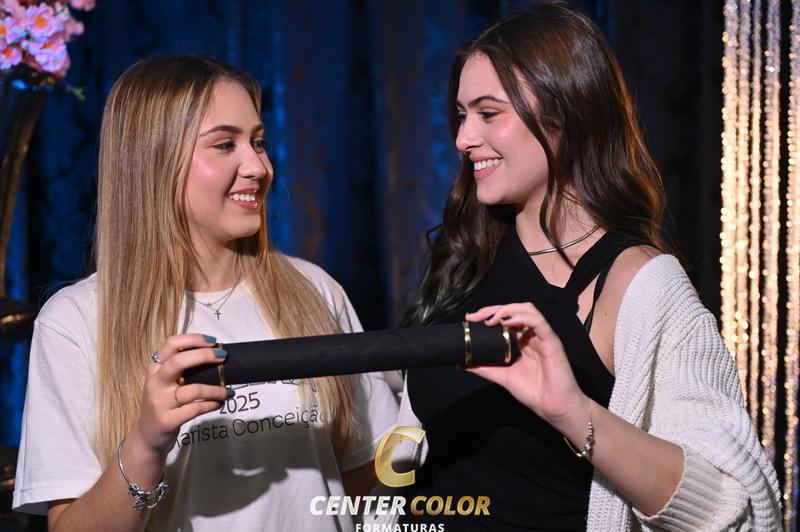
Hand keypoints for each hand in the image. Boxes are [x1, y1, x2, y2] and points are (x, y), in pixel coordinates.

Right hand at [130, 333, 228, 456]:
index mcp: (155, 369)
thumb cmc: (163, 405)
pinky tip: (219, 403)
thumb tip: (213, 355)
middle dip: (204, 356)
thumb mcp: (164, 384)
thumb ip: (181, 370)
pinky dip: (211, 404)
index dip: (193, 339)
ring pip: (193, 389)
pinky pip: (196, 409)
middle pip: (178, 362)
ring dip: (215, 389)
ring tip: (227, 391)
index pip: (170, 344)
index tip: (212, 341)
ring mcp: (160, 403)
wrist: (147, 438)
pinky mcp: (168, 421)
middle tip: (223, 357)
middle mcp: (155, 383)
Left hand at [466, 303, 588, 430]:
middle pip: (514, 309)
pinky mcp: (552, 341)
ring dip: (506, 310)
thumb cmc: (533, 392)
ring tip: (490, 320)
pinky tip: (507, 323)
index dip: (488, 314)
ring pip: (527, 310)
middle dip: (493, 309)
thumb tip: (461, 363)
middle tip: (476, 316)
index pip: (505, 318)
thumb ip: (484, 367)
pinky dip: (521, 318)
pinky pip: (538, 322)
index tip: (470, 319)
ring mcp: (542, 336)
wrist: (552, 407)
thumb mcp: (502, 376)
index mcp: (522, 341)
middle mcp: (532, 335)